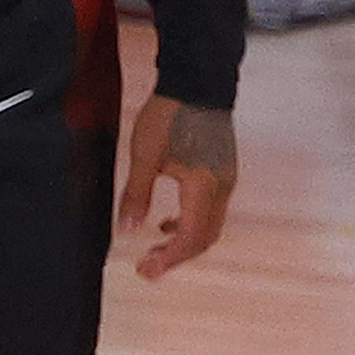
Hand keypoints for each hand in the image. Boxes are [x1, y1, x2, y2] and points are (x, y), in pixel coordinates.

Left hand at [118, 96, 236, 278]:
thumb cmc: (168, 115)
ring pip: (210, 225)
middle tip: (146, 268)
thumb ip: (136, 193)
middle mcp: (222, 186)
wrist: (197, 84)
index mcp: (203, 185)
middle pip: (204, 237)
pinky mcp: (223, 171)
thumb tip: (128, 229)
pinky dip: (190, 224)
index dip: (168, 259)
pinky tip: (165, 222)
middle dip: (176, 257)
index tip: (144, 270)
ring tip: (153, 249)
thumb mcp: (143, 155)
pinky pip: (211, 210)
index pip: (190, 237)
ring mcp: (226, 179)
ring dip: (183, 242)